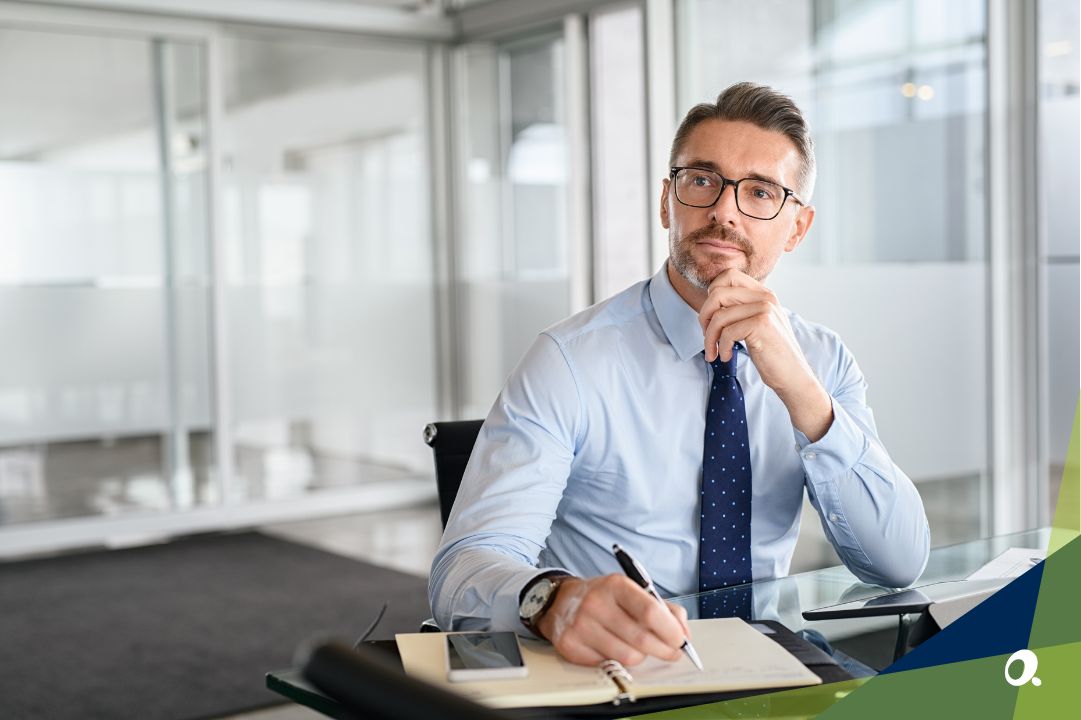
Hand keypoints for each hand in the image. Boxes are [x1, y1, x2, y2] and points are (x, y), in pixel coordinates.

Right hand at [535, 575, 689, 666]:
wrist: (561, 601)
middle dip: (664, 650)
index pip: (650, 612)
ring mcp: (581, 626)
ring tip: (638, 647)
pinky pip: (608, 664)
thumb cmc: (605, 598)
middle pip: (641, 639)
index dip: (670, 631)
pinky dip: (617, 661)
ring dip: (641, 656)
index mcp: (616, 585)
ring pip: (627, 657)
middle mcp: (596, 603)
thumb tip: (683, 634)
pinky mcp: (571, 646)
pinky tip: (613, 648)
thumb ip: (663, 609)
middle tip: (671, 652)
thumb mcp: (633, 591)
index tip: (680, 640)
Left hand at [699, 269, 832, 440]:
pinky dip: (722, 347)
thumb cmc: (771, 353)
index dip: (712, 294)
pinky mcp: (762, 324)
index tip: (711, 317)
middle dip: (704, 317)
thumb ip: (741, 308)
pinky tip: (727, 357)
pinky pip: (727, 331)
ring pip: (719, 315)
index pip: (728, 275)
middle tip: (707, 336)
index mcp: (763, 293)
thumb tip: (710, 301)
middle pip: (717, 293)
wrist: (793, 375)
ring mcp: (764, 309)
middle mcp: (765, 296)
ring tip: (714, 352)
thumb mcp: (757, 323)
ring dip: (710, 338)